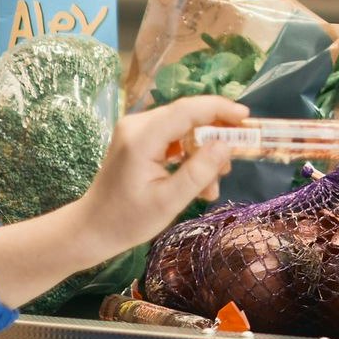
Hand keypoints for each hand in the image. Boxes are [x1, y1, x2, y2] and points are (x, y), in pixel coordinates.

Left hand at [0, 94, 243, 308]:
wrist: (91, 229)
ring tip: (213, 183)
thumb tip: (227, 145)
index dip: (220, 110)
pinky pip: (173, 137)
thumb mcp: (169, 201)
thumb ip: (199, 171)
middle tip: (234, 160)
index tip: (247, 120)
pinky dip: (190, 154)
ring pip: (184, 127)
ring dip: (204, 149)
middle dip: (216, 135)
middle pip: (188, 115)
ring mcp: (136, 130)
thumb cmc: (127, 220)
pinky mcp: (138, 139)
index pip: (188, 110)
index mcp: (142, 138)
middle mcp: (137, 125)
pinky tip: (198, 180)